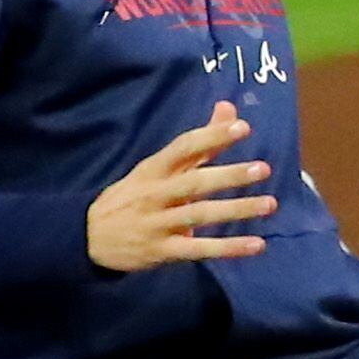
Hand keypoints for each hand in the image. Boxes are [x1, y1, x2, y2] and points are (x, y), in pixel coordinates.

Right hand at [90, 100, 275, 269]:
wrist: (88, 237)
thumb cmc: (134, 195)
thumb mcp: (157, 167)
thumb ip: (198, 143)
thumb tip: (229, 108)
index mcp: (153, 170)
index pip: (182, 148)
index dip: (211, 136)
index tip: (242, 127)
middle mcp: (155, 194)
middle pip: (194, 183)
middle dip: (228, 175)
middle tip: (264, 168)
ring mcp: (158, 223)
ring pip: (200, 215)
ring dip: (235, 210)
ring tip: (269, 204)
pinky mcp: (162, 251)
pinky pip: (199, 250)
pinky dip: (228, 248)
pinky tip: (257, 245)